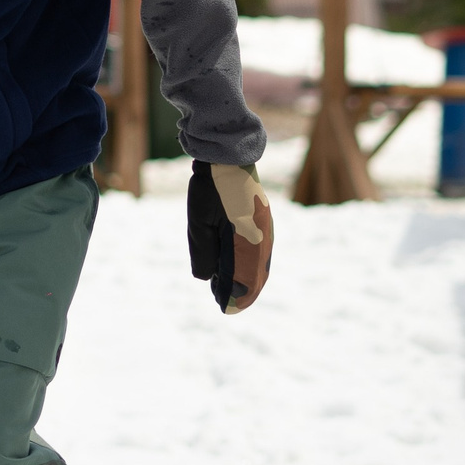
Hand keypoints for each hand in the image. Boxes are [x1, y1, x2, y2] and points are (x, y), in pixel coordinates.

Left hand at [187, 161, 273, 313]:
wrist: (226, 157)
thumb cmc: (210, 190)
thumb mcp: (199, 223)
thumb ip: (204, 253)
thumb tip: (207, 277)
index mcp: (250, 239)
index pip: (247, 279)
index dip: (236, 296)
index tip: (223, 307)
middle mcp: (263, 236)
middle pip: (257, 275)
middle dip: (242, 291)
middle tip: (225, 303)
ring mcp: (264, 228)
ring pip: (259, 263)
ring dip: (246, 278)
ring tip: (228, 288)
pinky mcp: (260, 221)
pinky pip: (259, 250)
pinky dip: (250, 264)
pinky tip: (238, 267)